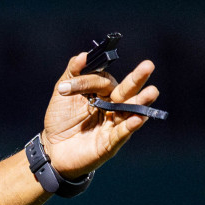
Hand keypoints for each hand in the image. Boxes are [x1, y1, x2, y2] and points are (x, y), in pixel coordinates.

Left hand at [41, 50, 160, 178]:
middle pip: (127, 91)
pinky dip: (130, 126)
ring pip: (131, 111)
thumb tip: (84, 55)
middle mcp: (114, 107)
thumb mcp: (63, 93)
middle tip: (148, 65)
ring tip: (152, 92)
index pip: (104, 81)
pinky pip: (122, 133)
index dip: (88, 81)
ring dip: (141, 102)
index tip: (65, 88)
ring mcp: (114, 125)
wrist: (52, 149)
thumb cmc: (60, 120)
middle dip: (137, 79)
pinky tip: (138, 118)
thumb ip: (73, 74)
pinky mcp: (111, 143)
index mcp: (104, 93)